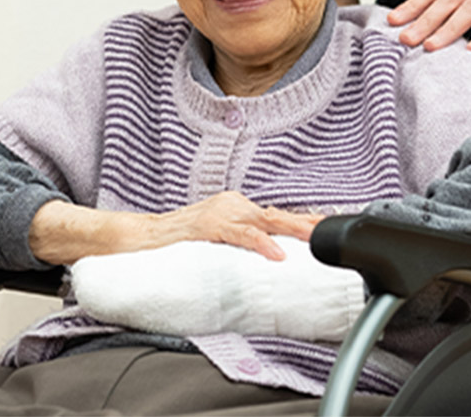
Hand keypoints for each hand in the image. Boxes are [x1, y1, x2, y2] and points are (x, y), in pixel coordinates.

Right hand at [152, 192, 322, 260]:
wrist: (138, 238)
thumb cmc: (176, 245)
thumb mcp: (216, 244)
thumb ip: (239, 248)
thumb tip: (267, 266)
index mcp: (236, 209)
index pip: (276, 216)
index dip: (303, 222)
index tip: (328, 227)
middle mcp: (232, 205)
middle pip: (277, 215)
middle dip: (306, 223)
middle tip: (332, 230)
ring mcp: (220, 212)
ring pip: (265, 220)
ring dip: (293, 230)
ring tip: (314, 239)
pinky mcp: (207, 225)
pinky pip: (240, 235)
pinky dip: (261, 244)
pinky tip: (276, 254)